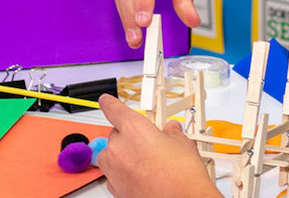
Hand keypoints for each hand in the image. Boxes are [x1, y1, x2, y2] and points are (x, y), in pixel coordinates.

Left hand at [97, 94, 222, 197]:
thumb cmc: (182, 177)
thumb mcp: (183, 145)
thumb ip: (172, 133)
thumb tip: (171, 130)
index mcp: (133, 128)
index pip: (114, 109)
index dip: (109, 103)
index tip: (105, 100)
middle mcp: (118, 147)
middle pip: (115, 134)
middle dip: (129, 136)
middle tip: (148, 143)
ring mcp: (114, 170)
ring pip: (111, 155)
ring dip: (122, 155)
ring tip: (145, 162)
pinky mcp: (115, 189)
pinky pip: (113, 174)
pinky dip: (123, 173)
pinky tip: (141, 176)